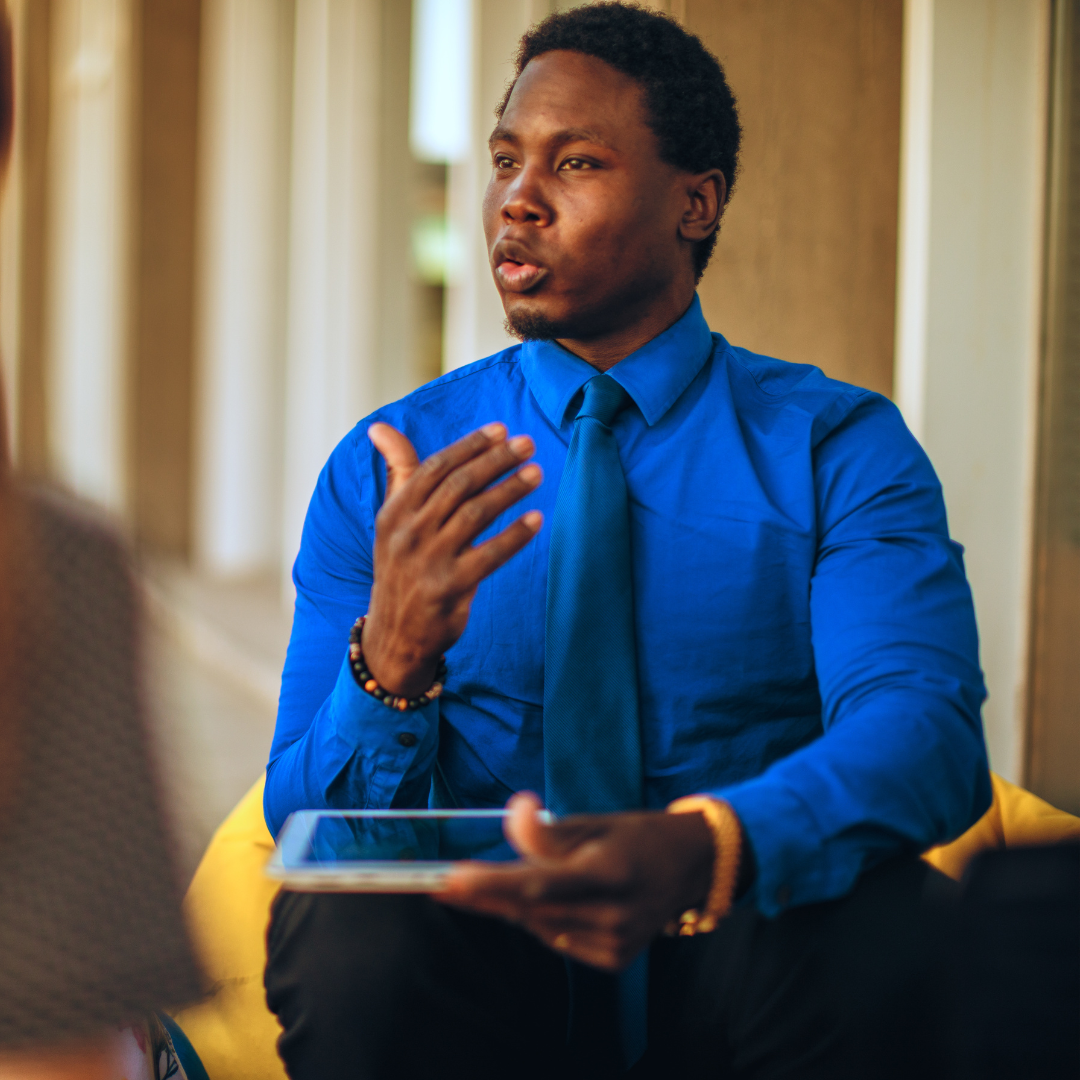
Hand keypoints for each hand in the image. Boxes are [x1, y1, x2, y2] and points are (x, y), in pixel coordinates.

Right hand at [364, 422, 542, 695]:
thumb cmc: (402, 566)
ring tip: (536, 473)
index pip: (435, 467)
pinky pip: (490, 555)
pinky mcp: (450, 587)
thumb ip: (398, 473)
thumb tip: (379, 427)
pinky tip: (536, 520)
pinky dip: (514, 536)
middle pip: (459, 486)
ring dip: (510, 490)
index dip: (470, 446)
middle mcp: (408, 533)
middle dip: (496, 460)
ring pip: (476, 514)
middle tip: (527, 444)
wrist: (395, 633)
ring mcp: (429, 561)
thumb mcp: (392, 521)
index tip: (501, 430)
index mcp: (394, 511)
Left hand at [439, 792, 715, 970]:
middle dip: (485, 895)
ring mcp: (615, 943)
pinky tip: (547, 900)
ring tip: (497, 883)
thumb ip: (551, 831)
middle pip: (531, 910)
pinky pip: (557, 939)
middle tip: (443, 883)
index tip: (452, 879)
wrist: (689, 869)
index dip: (493, 883)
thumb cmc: (636, 836)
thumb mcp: (596, 822)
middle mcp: (614, 916)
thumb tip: (515, 814)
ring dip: (512, 904)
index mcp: (610, 874)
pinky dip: (541, 919)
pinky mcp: (613, 959)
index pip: (540, 883)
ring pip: (539, 927)